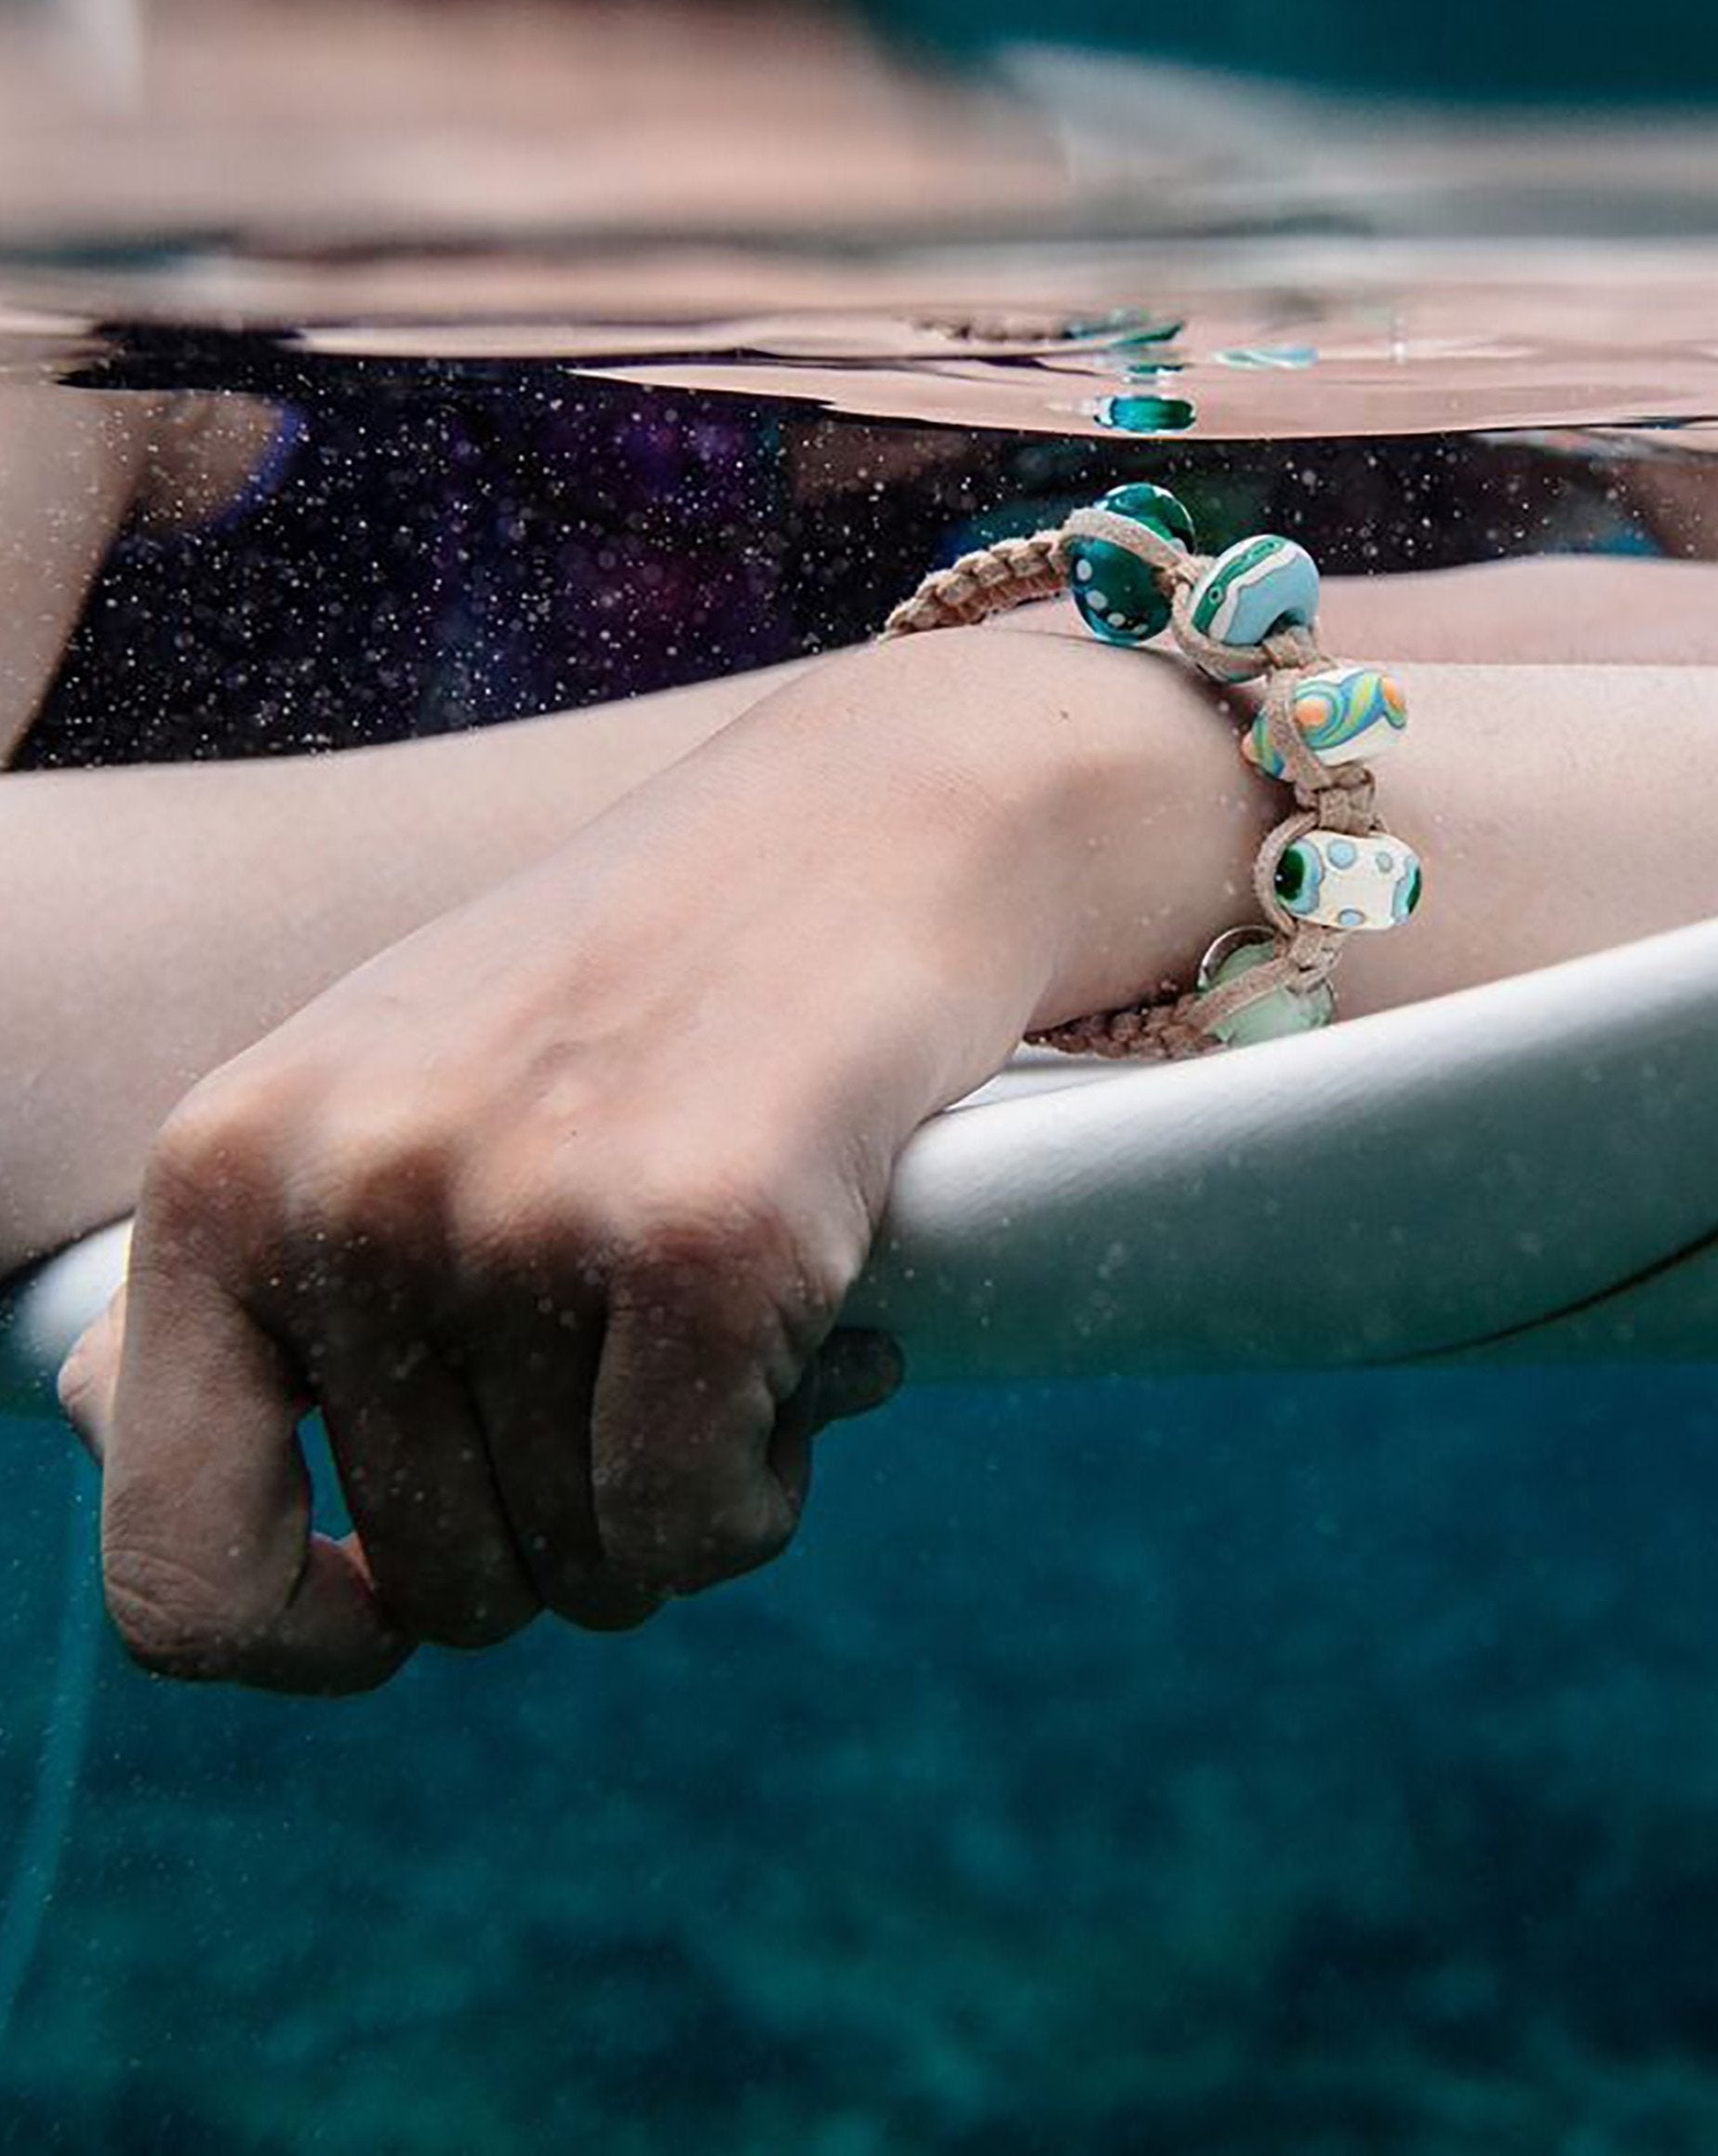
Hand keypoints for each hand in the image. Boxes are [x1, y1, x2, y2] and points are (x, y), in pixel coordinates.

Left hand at [58, 627, 1241, 1691]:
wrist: (868, 823)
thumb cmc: (633, 983)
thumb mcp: (384, 1093)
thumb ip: (257, 1270)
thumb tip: (103, 1435)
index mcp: (224, 1168)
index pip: (172, 1571)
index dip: (300, 1639)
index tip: (403, 1604)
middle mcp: (346, 1193)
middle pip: (440, 1587)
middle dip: (569, 1531)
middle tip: (654, 1381)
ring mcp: (523, 1211)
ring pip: (593, 1569)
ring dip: (689, 1497)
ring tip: (740, 1335)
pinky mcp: (707, 1235)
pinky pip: (705, 1524)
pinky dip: (766, 1490)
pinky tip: (820, 1360)